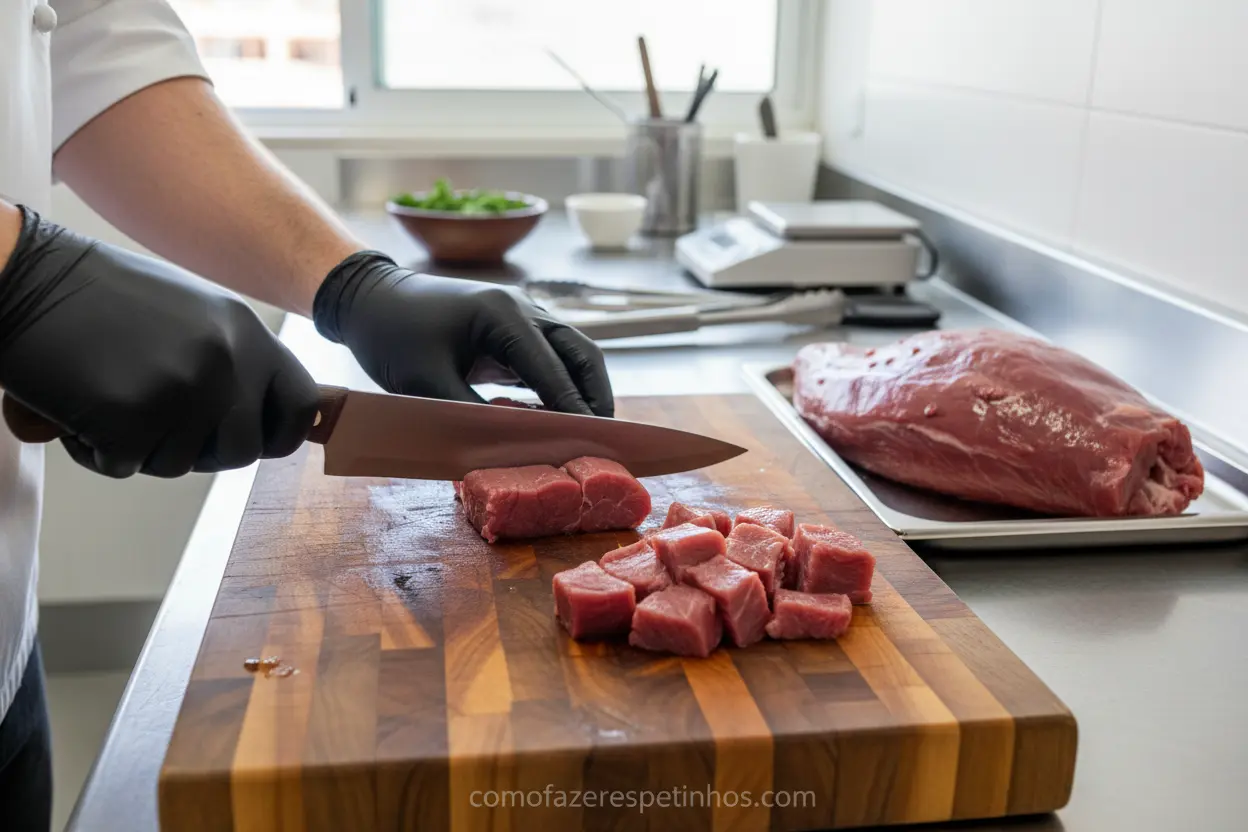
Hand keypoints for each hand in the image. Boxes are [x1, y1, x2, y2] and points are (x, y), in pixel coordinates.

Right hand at [0, 207, 318, 476]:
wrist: (20, 275)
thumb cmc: (99, 296)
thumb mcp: (193, 312)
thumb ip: (236, 360)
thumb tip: (277, 422)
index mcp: (246, 332)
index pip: (303, 406)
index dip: (279, 434)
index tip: (254, 440)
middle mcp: (225, 361)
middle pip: (242, 451)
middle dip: (200, 450)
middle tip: (155, 420)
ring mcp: (180, 391)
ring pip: (178, 464)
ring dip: (140, 446)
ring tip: (107, 394)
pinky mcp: (128, 418)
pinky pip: (121, 466)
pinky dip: (93, 449)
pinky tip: (75, 403)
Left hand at [313, 252, 613, 416]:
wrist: (370, 298)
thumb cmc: (392, 335)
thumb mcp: (424, 381)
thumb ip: (468, 414)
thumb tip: (508, 447)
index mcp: (503, 314)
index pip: (551, 365)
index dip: (572, 405)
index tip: (590, 440)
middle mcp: (523, 308)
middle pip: (580, 352)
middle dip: (595, 395)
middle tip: (604, 438)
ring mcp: (522, 315)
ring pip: (573, 352)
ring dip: (585, 389)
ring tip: (592, 431)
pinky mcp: (513, 329)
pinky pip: (552, 357)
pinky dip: (564, 384)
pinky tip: (562, 416)